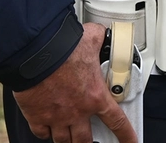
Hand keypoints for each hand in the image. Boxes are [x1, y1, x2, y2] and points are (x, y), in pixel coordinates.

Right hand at [12, 22, 135, 142]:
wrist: (35, 52)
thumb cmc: (62, 47)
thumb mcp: (91, 38)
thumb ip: (99, 39)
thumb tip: (101, 33)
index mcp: (95, 96)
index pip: (117, 122)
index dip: (126, 136)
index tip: (131, 142)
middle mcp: (77, 111)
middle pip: (85, 140)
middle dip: (88, 142)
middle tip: (88, 139)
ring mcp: (56, 117)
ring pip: (64, 140)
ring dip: (67, 139)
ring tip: (68, 135)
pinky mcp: (36, 116)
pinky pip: (41, 133)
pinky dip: (45, 132)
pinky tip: (47, 128)